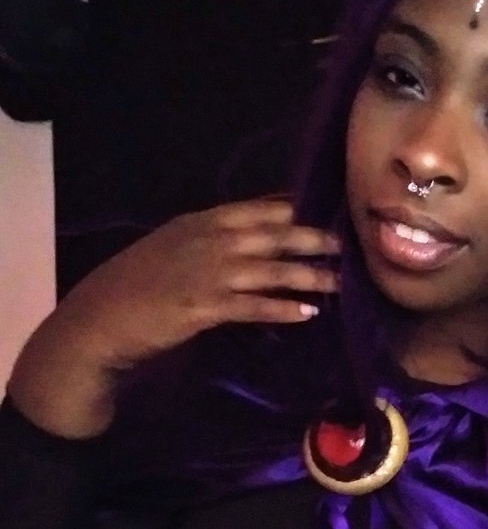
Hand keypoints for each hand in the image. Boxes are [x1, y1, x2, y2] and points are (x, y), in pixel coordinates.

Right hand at [8, 199, 339, 436]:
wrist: (98, 320)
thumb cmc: (135, 289)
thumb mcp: (172, 251)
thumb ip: (209, 243)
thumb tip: (249, 245)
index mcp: (200, 222)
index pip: (257, 208)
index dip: (295, 209)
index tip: (328, 209)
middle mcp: (207, 240)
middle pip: (272, 233)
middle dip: (313, 237)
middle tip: (348, 242)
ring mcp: (206, 272)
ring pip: (270, 269)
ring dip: (308, 275)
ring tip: (341, 281)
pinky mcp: (203, 306)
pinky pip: (253, 306)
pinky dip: (282, 308)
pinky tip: (308, 313)